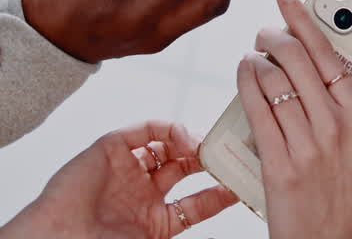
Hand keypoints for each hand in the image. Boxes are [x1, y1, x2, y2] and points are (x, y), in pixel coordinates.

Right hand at [0, 121, 235, 238]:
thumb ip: (183, 222)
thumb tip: (220, 222)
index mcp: (153, 220)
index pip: (197, 202)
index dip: (220, 194)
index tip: (241, 186)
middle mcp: (142, 192)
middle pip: (185, 166)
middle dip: (208, 160)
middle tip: (228, 155)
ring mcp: (126, 169)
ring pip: (167, 145)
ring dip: (191, 142)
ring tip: (207, 148)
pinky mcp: (110, 148)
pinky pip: (144, 130)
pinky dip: (167, 129)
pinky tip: (184, 139)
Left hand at [242, 0, 351, 238]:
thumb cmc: (349, 197)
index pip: (329, 54)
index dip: (305, 20)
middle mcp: (336, 127)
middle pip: (298, 60)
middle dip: (274, 35)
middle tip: (266, 31)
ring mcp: (307, 146)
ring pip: (274, 81)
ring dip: (256, 59)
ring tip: (253, 56)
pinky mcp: (278, 163)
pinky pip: (257, 110)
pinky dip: (245, 84)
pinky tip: (244, 75)